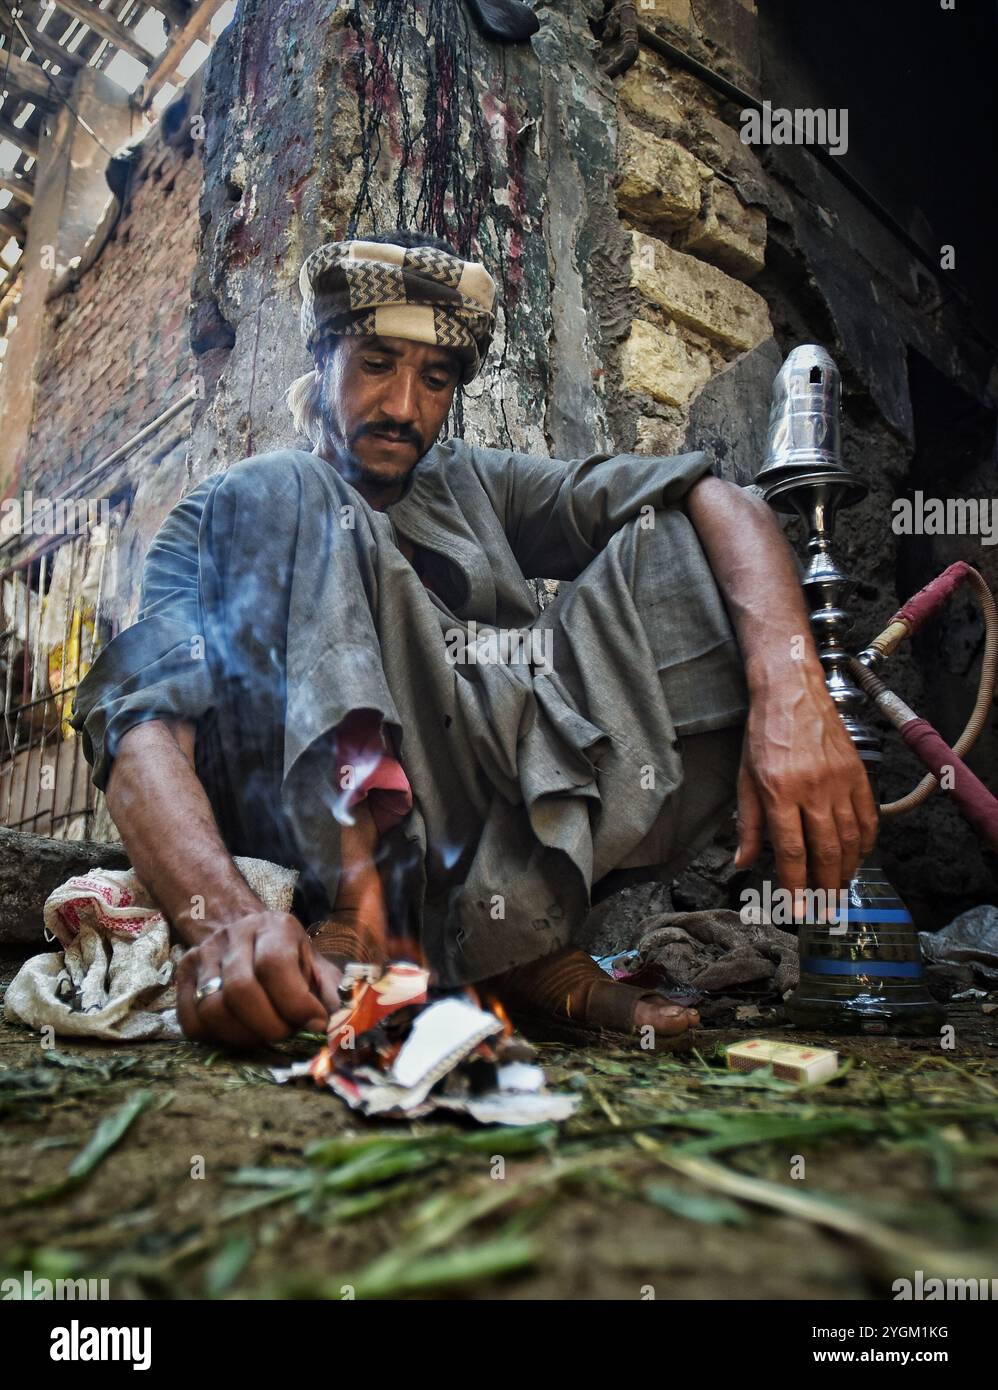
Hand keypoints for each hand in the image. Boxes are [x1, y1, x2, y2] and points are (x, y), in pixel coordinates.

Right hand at [175, 910, 342, 1047]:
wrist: (244, 930)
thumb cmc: (287, 954)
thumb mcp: (315, 964)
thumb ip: (330, 992)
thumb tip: (342, 1027)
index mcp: (275, 927)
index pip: (275, 966)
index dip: (296, 1003)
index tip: (313, 1024)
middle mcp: (235, 935)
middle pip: (240, 990)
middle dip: (269, 1026)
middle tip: (285, 1034)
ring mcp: (204, 954)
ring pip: (212, 1009)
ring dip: (243, 1035)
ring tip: (263, 1035)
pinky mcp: (183, 976)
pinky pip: (190, 1021)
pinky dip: (216, 1037)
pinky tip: (239, 1033)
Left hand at [733, 666, 878, 900]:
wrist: (792, 691)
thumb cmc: (763, 734)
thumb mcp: (745, 778)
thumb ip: (748, 824)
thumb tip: (743, 863)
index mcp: (780, 791)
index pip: (792, 851)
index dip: (795, 885)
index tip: (796, 910)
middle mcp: (813, 789)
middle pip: (827, 851)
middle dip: (825, 887)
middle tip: (824, 910)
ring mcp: (840, 780)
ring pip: (851, 838)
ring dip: (847, 870)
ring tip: (839, 890)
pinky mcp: (858, 772)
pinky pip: (868, 816)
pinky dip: (866, 842)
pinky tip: (859, 857)